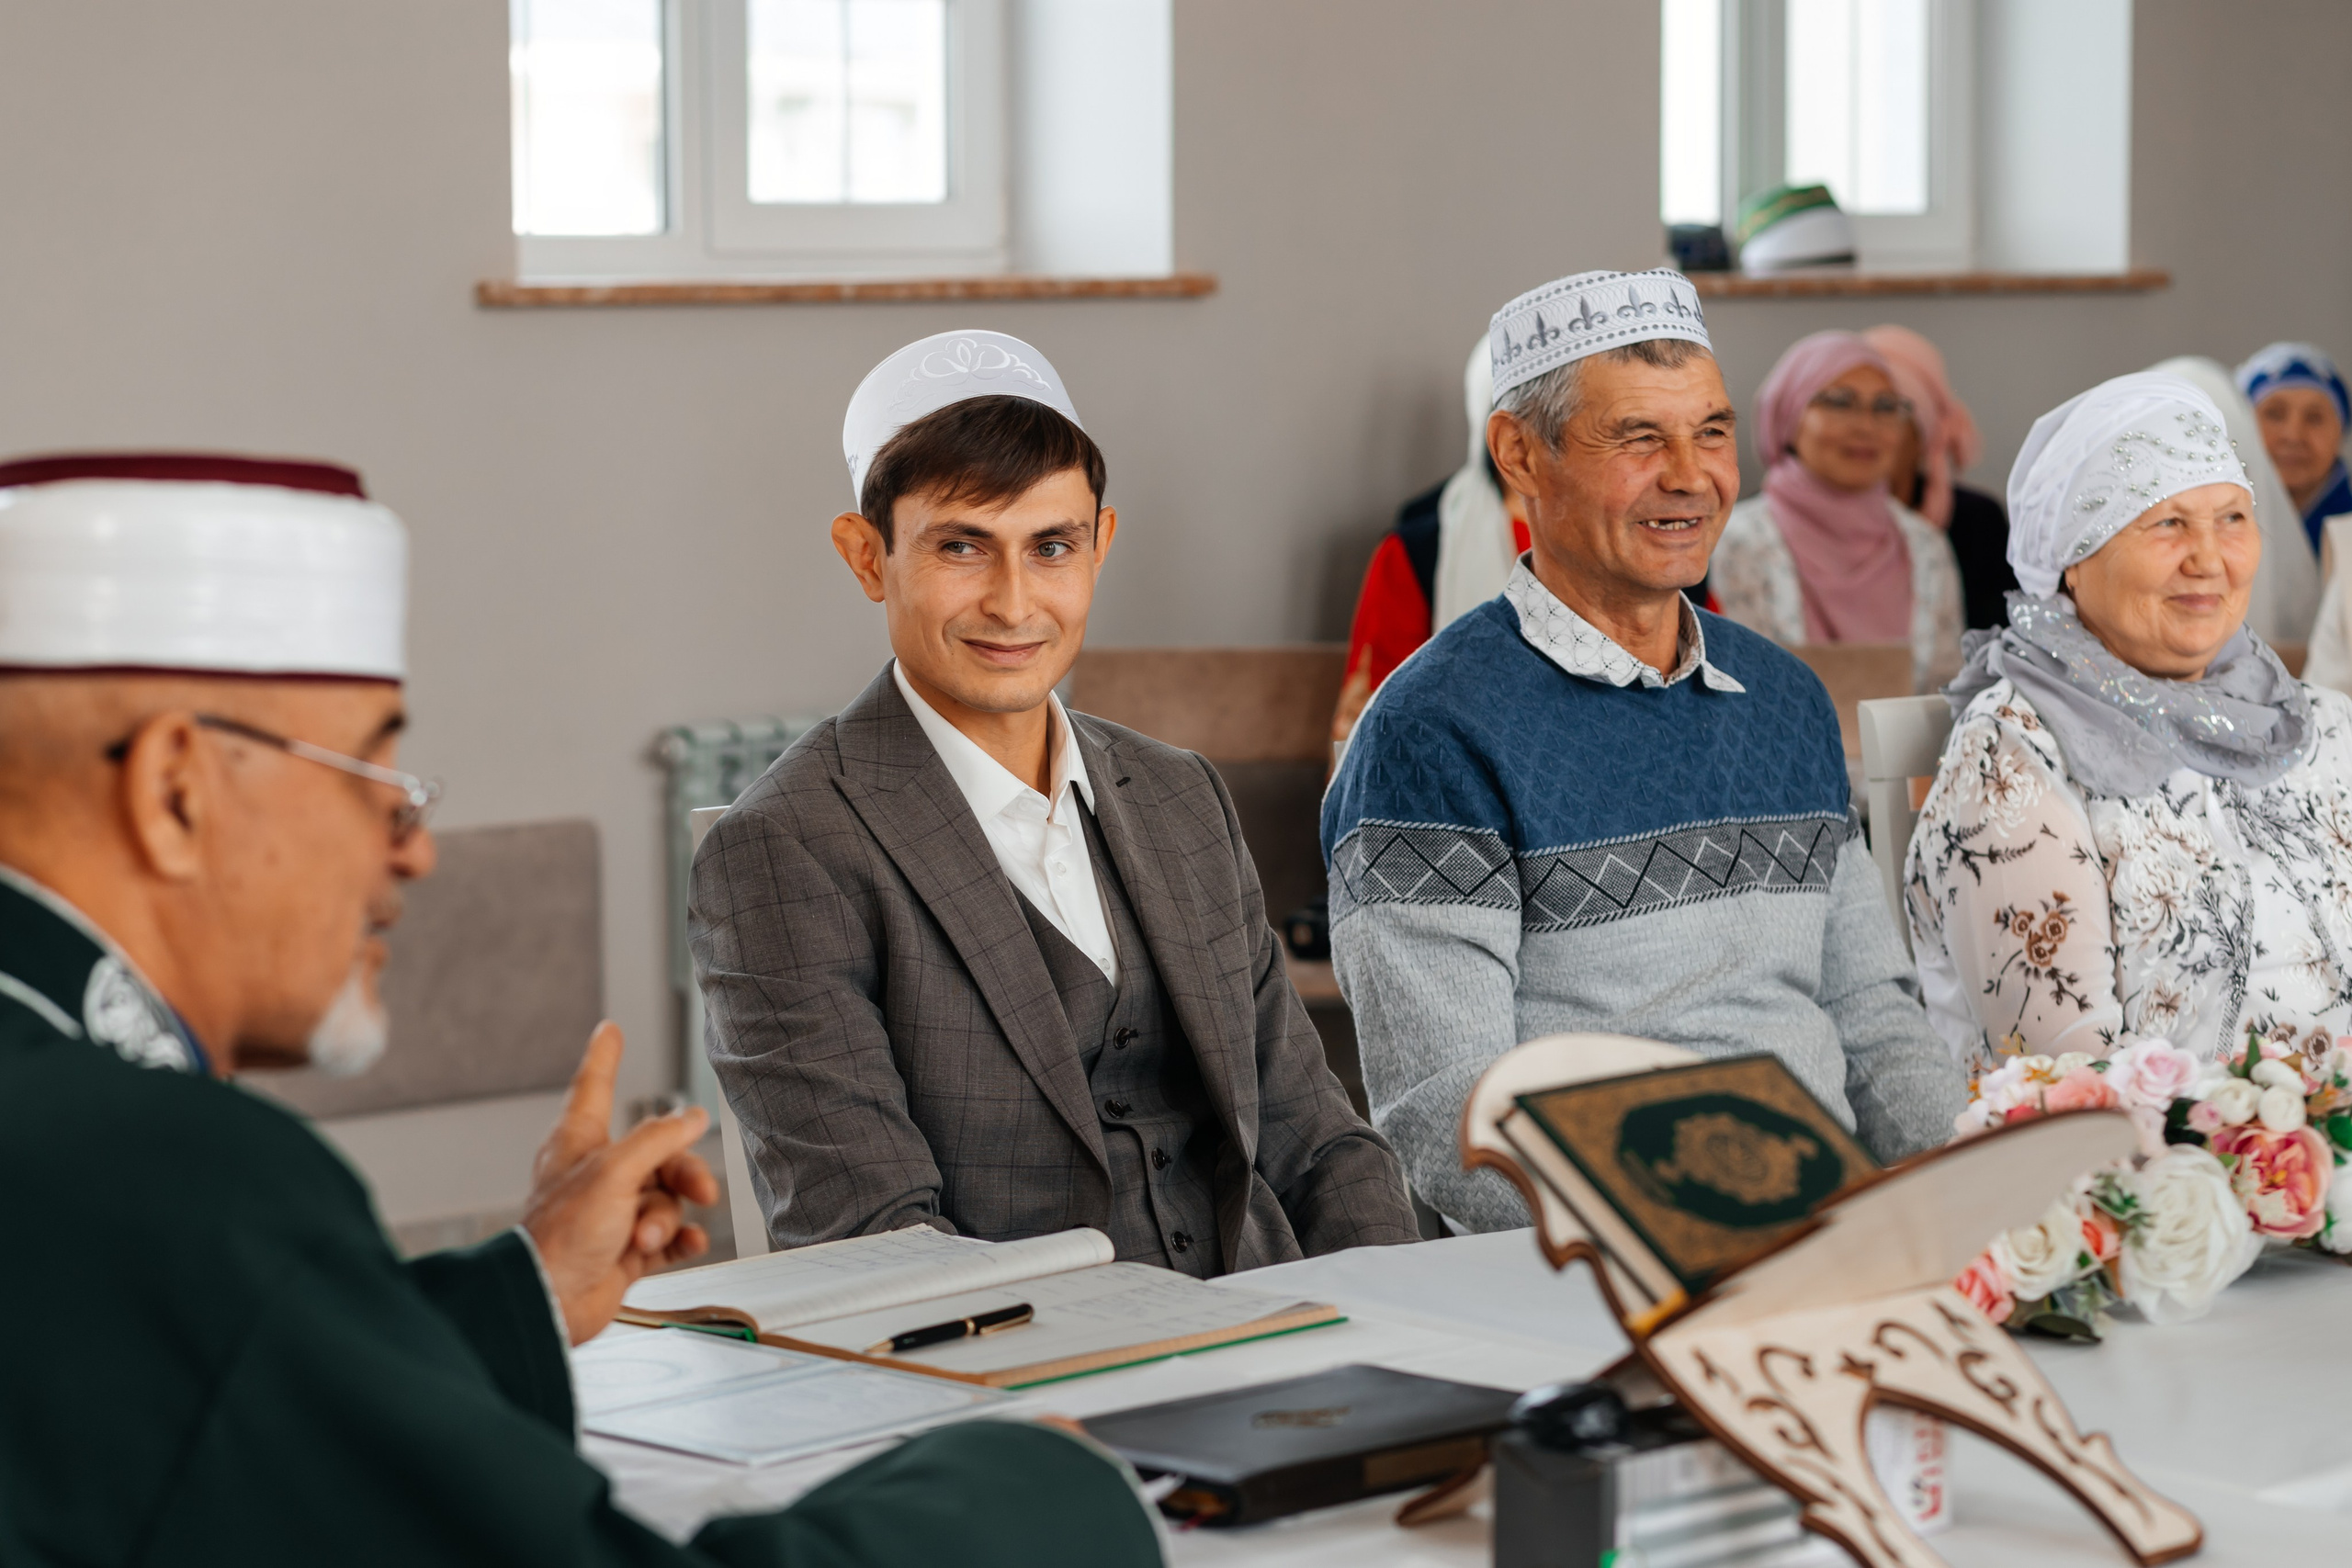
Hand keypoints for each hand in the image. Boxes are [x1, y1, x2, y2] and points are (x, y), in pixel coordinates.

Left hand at [523, 1022, 718, 1343]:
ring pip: (666, 1198)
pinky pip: (669, 1236)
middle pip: (657, 1153)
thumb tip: (692, 1118)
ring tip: (649, 1236)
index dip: (605, 1057)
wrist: (549, 1302)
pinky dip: (682, 1240)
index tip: (609, 1030)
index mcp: (579, 1144)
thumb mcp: (616, 1172)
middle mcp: (596, 1175)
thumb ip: (658, 1141)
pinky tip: (688, 1244)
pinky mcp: (625, 1250)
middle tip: (701, 1191)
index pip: (595, 1087)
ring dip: (669, 1217)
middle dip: (683, 1172)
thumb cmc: (562, 1236)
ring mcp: (612, 1214)